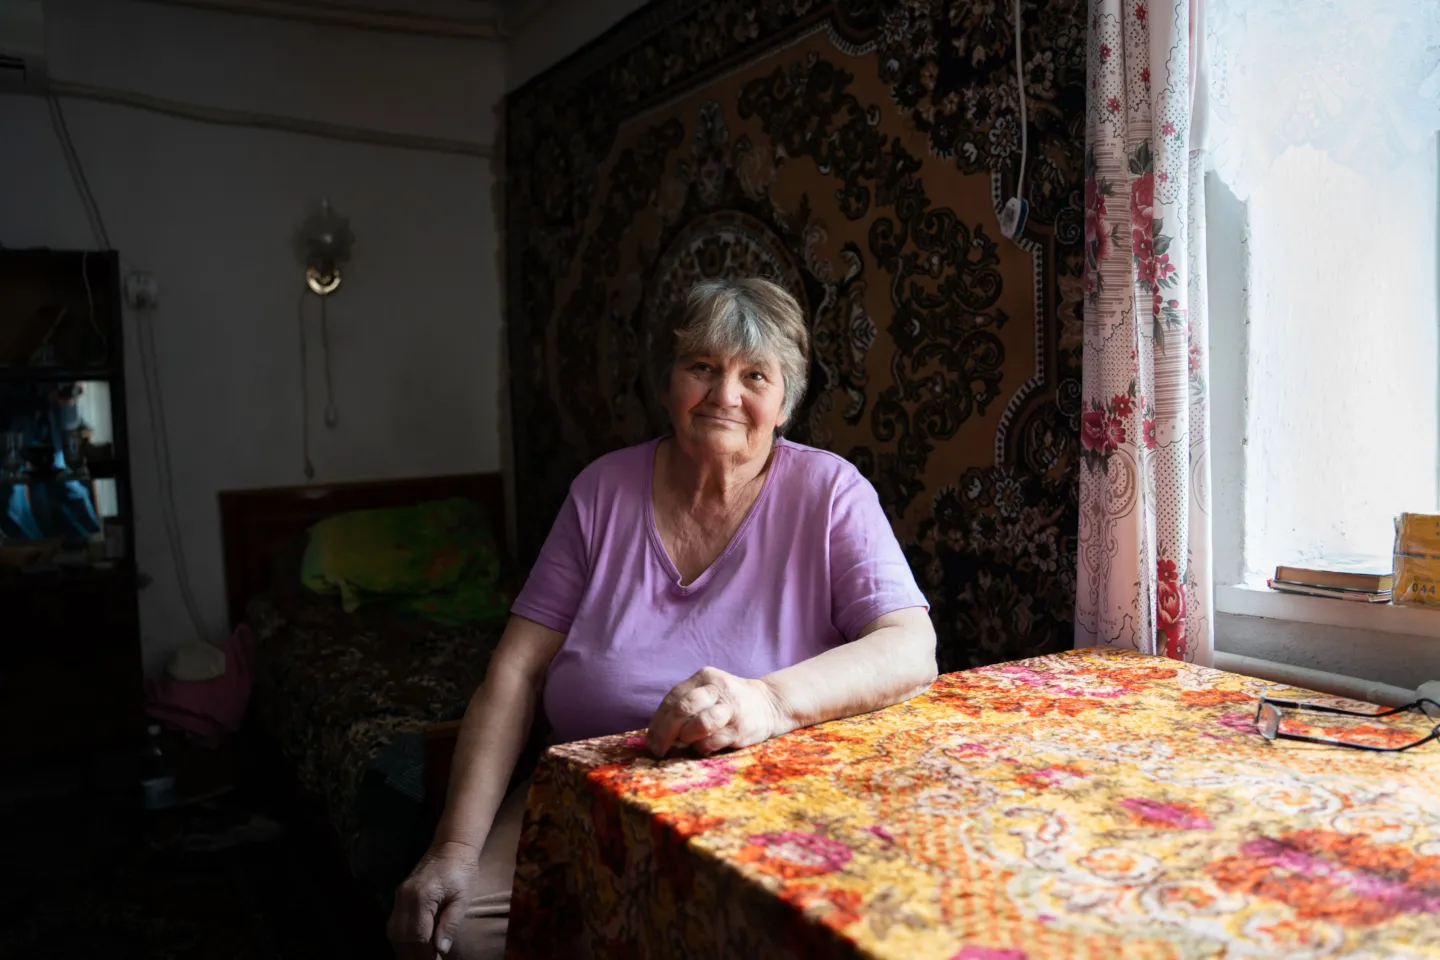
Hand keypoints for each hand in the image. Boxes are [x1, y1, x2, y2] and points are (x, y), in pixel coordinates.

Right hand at [388, 840, 481, 958]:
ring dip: (404, 949)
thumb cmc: (462, 871)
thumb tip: (440, 949)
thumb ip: (450, 923)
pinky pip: (394, 923)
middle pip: (401, 936)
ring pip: (393, 932)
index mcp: (422, 896)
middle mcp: (404, 897)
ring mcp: (399, 896)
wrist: (452, 846)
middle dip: (412, 955)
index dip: (425, 954)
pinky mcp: (399, 895)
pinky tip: (412, 946)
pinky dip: (402, 938)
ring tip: (420, 957)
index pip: (417, 935)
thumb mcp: (462, 898)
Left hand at [646, 666, 788, 757]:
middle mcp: (718, 688)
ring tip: (687, 743)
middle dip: (665, 733)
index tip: (651, 740)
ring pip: (699, 725)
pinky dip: (702, 748)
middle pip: (683, 710)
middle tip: (658, 750)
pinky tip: (704, 746)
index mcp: (705, 677)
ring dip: (687, 739)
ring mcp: (731, 708)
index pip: (673, 698)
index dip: (658, 722)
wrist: (769, 704)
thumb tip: (657, 734)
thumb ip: (685, 705)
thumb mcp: (708, 691)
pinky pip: (712, 742)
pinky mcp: (741, 728)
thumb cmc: (729, 701)